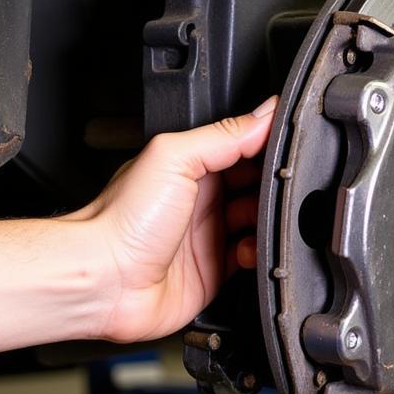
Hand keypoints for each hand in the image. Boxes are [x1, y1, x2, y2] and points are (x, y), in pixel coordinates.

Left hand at [77, 97, 276, 342]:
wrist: (104, 280)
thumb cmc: (122, 220)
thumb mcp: (175, 157)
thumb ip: (223, 135)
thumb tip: (264, 113)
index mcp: (192, 165)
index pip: (242, 147)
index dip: (267, 147)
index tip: (289, 152)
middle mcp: (202, 199)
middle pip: (256, 187)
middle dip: (273, 188)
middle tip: (282, 190)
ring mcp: (208, 236)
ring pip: (259, 224)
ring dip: (269, 223)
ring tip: (264, 222)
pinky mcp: (215, 271)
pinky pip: (252, 258)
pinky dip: (259, 254)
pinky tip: (250, 251)